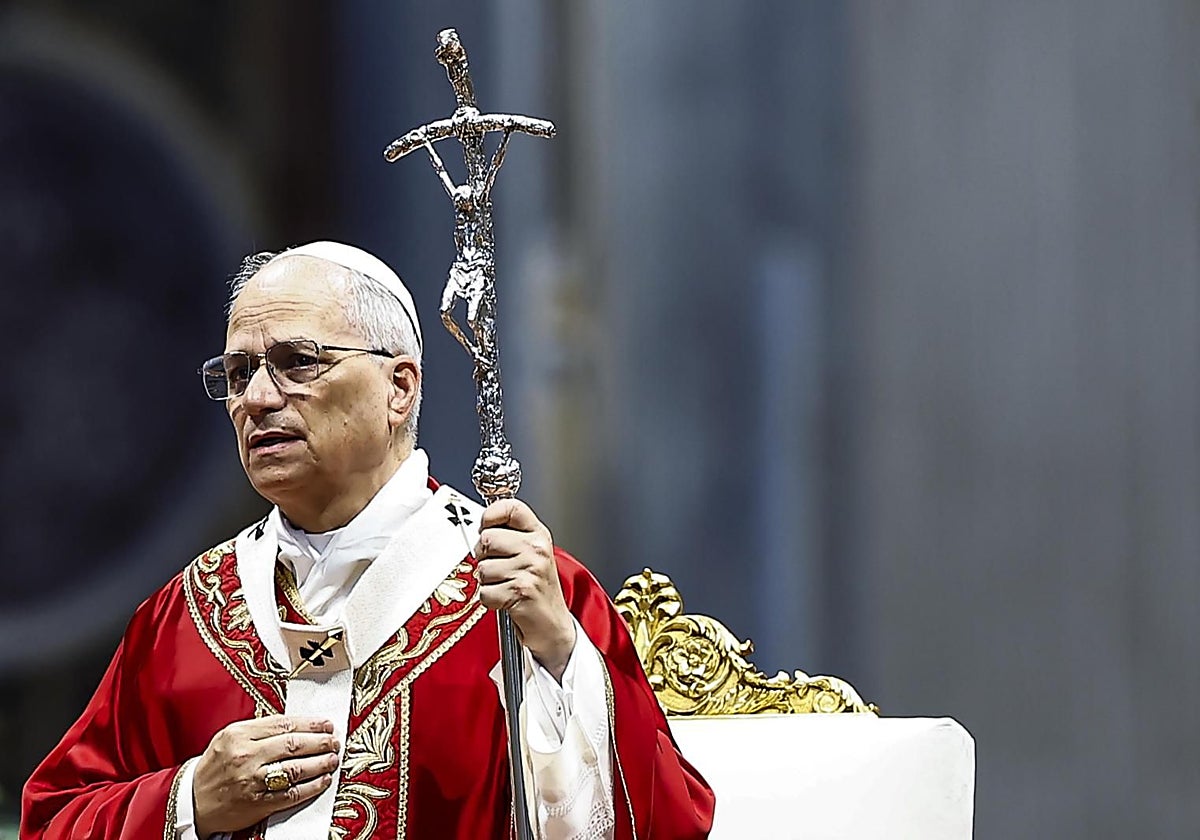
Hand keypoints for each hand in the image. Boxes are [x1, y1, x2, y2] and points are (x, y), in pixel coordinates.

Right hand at [191, 715, 339, 837]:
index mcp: (239, 735)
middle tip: (334, 741)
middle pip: (294, 745)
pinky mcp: (258, 803)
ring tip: (332, 758)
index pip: (284, 724)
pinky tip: (322, 780)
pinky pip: (291, 793)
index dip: (311, 723)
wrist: (193, 801)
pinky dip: (311, 787)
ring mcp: (253, 781)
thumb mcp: (229, 738)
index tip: (326, 724)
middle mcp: (246, 756)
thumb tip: (296, 724)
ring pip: (296, 769)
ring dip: (320, 763)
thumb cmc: (214, 767)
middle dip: (320, 741)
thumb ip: (260, 729)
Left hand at [475, 499, 576, 679]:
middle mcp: (536, 548)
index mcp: (538, 534)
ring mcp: (530, 569)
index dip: (490, 514)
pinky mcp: (520, 591)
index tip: (485, 526)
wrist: (552, 623)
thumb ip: (511, 535)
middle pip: (487, 538)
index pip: (511, 507)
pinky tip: (505, 600)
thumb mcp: (531, 553)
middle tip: (497, 567)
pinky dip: (490, 600)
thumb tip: (480, 526)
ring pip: (483, 568)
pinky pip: (485, 592)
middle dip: (484, 556)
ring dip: (487, 582)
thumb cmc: (537, 588)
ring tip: (505, 585)